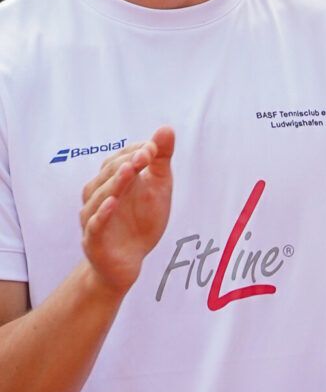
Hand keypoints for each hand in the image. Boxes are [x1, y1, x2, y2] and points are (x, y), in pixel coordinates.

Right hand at [79, 127, 174, 294]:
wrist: (127, 263)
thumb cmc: (141, 222)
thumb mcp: (158, 188)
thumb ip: (160, 160)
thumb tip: (166, 128)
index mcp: (112, 180)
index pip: (121, 159)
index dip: (137, 153)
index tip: (155, 148)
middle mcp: (98, 194)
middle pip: (110, 174)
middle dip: (128, 163)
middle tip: (147, 154)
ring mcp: (94, 216)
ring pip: (101, 195)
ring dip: (115, 182)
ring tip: (129, 170)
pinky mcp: (93, 239)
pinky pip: (96, 224)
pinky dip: (103, 213)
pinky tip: (114, 203)